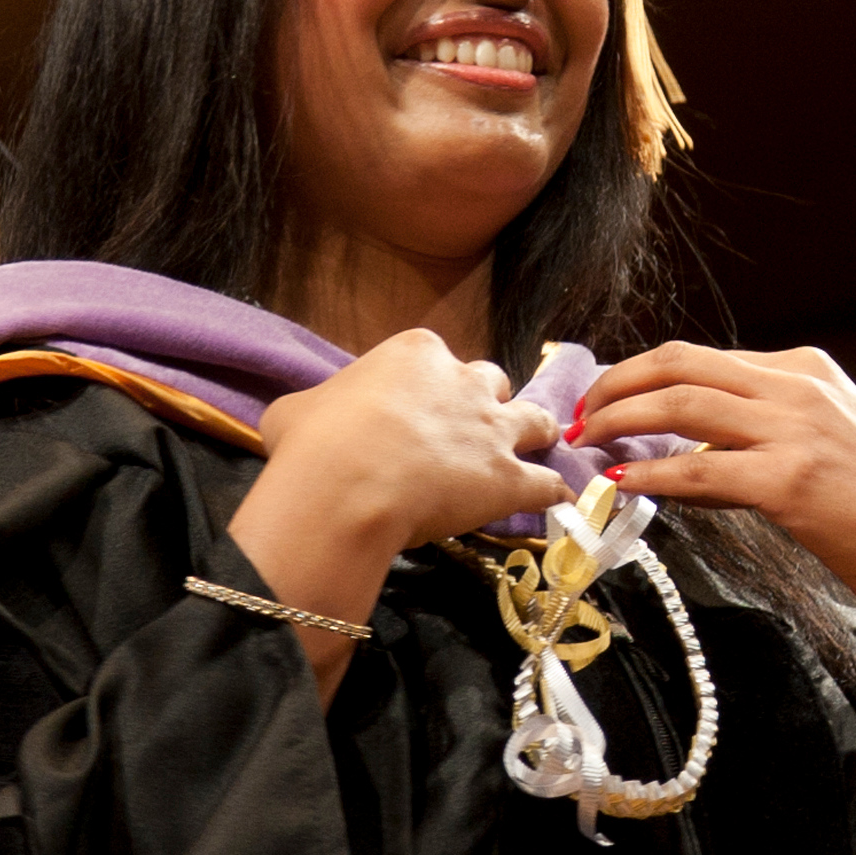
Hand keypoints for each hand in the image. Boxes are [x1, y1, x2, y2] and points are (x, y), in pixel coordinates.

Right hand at [258, 327, 566, 553]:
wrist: (344, 487)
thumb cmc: (313, 443)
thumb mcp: (296, 409)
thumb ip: (318, 406)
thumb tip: (307, 420)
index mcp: (416, 353)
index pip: (436, 359)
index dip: (429, 387)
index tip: (416, 411)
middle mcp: (464, 381)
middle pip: (492, 381)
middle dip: (484, 402)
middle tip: (470, 430)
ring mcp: (493, 429)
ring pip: (536, 421)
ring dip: (537, 433)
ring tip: (539, 448)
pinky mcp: (509, 478)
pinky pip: (547, 483)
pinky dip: (553, 492)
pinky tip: (559, 501)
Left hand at [579, 345, 855, 650]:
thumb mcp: (824, 442)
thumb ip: (762, 427)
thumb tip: (684, 442)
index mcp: (808, 368)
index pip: (699, 355)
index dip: (638, 373)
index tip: (603, 400)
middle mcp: (801, 387)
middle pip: (679, 365)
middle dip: (615, 386)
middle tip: (578, 418)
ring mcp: (797, 431)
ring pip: (679, 406)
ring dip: (619, 420)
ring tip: (585, 443)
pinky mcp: (791, 481)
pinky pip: (697, 469)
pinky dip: (648, 473)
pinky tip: (620, 481)